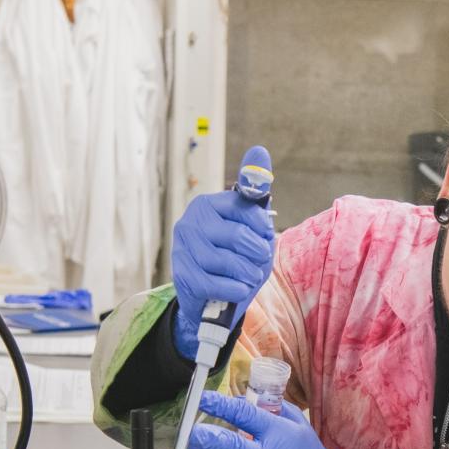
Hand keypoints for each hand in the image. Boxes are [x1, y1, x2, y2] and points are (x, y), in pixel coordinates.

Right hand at [172, 147, 275, 360]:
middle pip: (236, 236)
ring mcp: (183, 249)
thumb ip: (256, 193)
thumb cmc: (236, 258)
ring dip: (247, 272)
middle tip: (260, 259)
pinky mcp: (183, 276)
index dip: (262, 226)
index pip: (244, 207)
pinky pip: (216, 283)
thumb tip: (260, 150)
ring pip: (225, 261)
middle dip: (257, 252)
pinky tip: (239, 289)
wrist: (212, 298)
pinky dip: (235, 289)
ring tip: (251, 276)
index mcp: (208, 204)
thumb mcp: (252, 228)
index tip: (265, 236)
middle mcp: (190, 222)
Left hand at [187, 391, 346, 448]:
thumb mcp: (299, 426)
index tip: (204, 399)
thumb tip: (238, 400)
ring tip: (198, 443)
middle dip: (207, 438)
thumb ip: (271, 409)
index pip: (245, 416)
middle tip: (193, 431)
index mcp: (280, 435)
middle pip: (230, 448)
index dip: (221, 406)